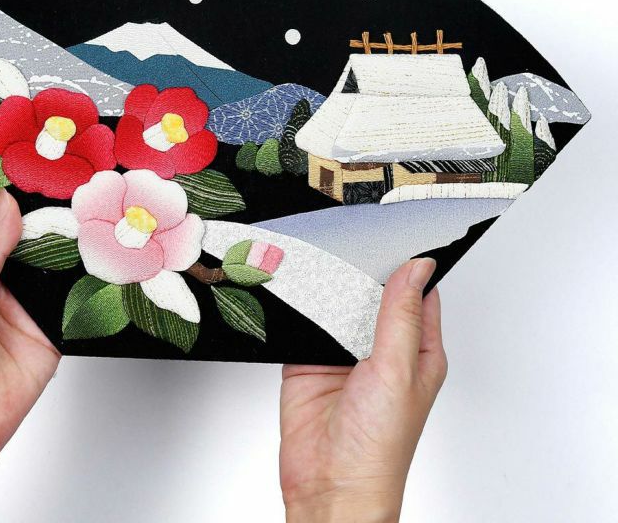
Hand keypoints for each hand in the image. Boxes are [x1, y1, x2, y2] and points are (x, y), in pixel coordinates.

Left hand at [0, 189, 60, 521]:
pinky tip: (101, 259)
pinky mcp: (51, 326)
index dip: (1, 192)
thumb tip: (6, 203)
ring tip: (92, 215)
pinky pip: (74, 296)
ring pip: (53, 262)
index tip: (28, 165)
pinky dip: (88, 281)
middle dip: (46, 215)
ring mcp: (25, 302)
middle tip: (71, 186)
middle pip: (26, 234)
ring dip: (69, 246)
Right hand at [280, 257, 446, 522]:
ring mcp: (344, 353)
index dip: (411, 264)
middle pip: (374, 293)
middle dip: (363, 269)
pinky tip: (300, 288)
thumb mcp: (397, 370)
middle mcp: (382, 350)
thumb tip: (417, 268)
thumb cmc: (378, 448)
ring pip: (339, 303)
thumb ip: (401, 315)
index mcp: (417, 351)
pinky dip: (303, 304)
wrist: (327, 486)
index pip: (418, 293)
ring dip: (331, 287)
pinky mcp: (310, 359)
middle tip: (352, 237)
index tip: (399, 232)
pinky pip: (307, 320)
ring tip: (324, 257)